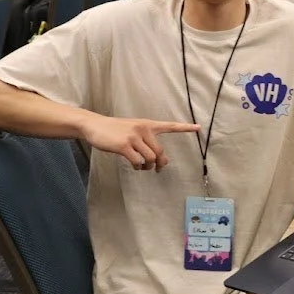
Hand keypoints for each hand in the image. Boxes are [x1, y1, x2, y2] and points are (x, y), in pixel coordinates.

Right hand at [80, 115, 199, 170]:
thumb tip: (160, 160)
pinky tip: (135, 166)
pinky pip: (137, 161)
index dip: (185, 127)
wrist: (95, 125)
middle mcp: (144, 129)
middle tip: (157, 169)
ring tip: (142, 167)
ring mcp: (134, 137)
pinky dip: (137, 167)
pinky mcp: (124, 145)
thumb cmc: (115, 130)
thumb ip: (147, 141)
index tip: (198, 127)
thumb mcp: (133, 130)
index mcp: (148, 124)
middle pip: (160, 151)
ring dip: (148, 166)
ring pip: (150, 158)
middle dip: (160, 163)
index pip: (170, 126)